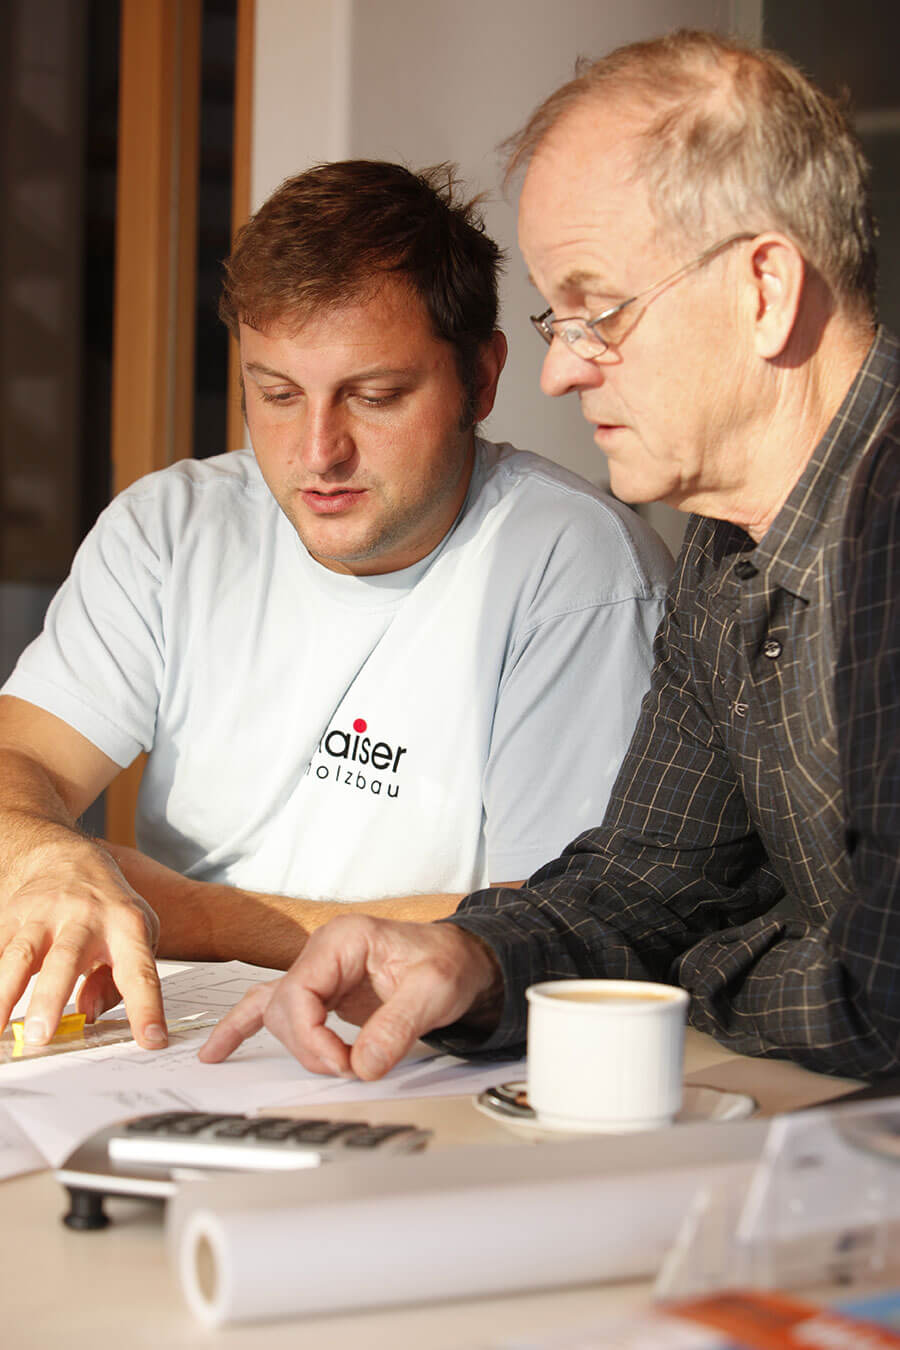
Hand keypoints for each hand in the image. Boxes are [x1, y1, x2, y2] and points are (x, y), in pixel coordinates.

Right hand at [0, 845, 166, 1049]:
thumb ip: (118, 981)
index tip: (151, 1039)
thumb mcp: (137, 935)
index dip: (146, 1007)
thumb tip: (90, 1015)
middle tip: (40, 1036)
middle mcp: (85, 917)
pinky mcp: (11, 915)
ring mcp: (43, 914)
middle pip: (65, 958)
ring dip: (5, 993)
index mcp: (126, 926)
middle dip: (50, 997)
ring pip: (20, 953)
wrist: (68, 860)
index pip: (140, 972)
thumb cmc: (110, 908)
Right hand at [199, 915, 500, 1078]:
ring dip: (298, 1047)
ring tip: (328, 1065)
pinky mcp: (323, 994)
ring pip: (280, 1015)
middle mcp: (323, 953)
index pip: (299, 993)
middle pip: (286, 1009)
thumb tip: (363, 1066)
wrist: (463, 960)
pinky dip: (244, 1027)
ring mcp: (319, 973)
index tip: (343, 1065)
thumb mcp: (434, 991)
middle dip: (310, 1048)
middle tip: (348, 1069)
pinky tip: (218, 1051)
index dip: (313, 1038)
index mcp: (343, 940)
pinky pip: (273, 1008)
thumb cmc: (449, 962)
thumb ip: (397, 1027)